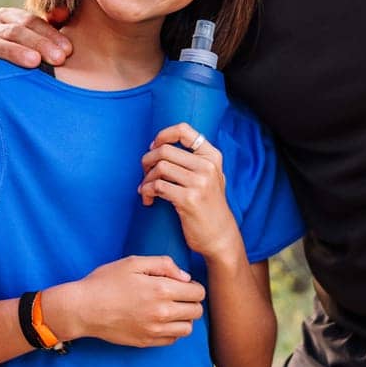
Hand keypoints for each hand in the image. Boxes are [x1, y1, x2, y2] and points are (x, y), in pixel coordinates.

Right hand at [0, 6, 72, 70]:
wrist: (3, 74)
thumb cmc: (30, 54)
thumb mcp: (42, 38)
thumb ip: (54, 24)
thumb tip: (63, 13)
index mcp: (9, 16)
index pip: (30, 21)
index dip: (50, 34)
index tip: (68, 50)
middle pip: (16, 32)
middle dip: (39, 44)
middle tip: (59, 59)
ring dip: (15, 52)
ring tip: (34, 62)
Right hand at [49, 255, 204, 346]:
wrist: (83, 309)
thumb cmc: (105, 282)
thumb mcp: (133, 263)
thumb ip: (163, 264)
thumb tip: (185, 277)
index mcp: (161, 289)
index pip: (198, 292)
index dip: (193, 286)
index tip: (183, 284)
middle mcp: (162, 312)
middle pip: (197, 311)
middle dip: (191, 301)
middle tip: (178, 296)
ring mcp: (155, 330)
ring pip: (188, 329)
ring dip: (184, 318)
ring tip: (170, 309)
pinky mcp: (146, 342)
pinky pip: (172, 340)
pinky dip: (172, 331)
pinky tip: (159, 321)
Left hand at [140, 124, 240, 262]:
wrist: (220, 236)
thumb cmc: (209, 206)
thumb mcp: (211, 177)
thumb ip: (195, 160)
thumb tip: (161, 145)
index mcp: (212, 156)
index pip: (184, 130)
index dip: (162, 135)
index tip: (153, 148)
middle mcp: (207, 166)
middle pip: (165, 150)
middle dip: (148, 160)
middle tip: (145, 173)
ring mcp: (199, 182)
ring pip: (159, 167)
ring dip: (146, 179)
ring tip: (146, 189)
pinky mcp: (188, 199)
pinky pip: (157, 186)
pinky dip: (146, 192)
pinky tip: (148, 199)